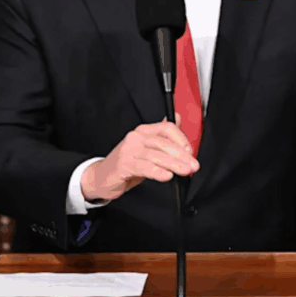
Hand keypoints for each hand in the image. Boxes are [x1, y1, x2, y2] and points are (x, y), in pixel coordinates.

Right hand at [81, 120, 198, 202]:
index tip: (190, 152)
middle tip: (193, 165)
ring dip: (174, 164)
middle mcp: (136, 137)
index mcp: (143, 131)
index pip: (167, 128)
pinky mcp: (123, 164)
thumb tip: (178, 119)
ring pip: (156, 155)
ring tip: (185, 172)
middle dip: (182, 155)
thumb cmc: (127, 163)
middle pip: (163, 143)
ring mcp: (128, 150)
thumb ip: (162, 136)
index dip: (182, 139)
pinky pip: (144, 167)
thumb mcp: (147, 148)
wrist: (102, 177)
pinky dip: (157, 171)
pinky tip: (167, 176)